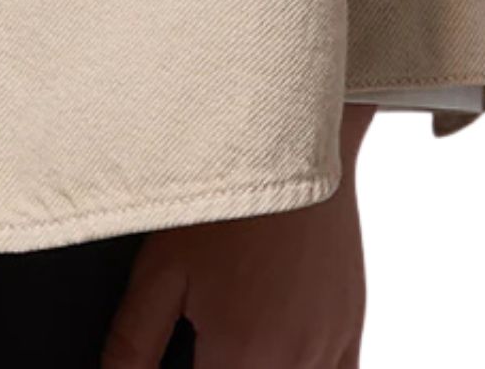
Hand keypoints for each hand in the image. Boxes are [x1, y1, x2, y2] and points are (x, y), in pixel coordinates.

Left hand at [102, 107, 374, 367]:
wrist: (289, 139)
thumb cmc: (227, 197)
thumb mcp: (161, 265)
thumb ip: (134, 340)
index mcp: (242, 355)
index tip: (185, 350)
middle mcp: (294, 361)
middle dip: (223, 362)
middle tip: (204, 332)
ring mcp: (329, 346)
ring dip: (261, 365)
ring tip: (235, 330)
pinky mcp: (351, 328)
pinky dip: (307, 368)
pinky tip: (276, 343)